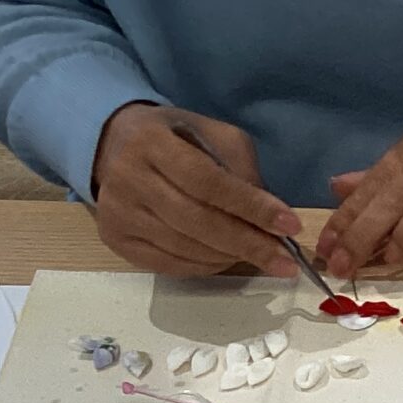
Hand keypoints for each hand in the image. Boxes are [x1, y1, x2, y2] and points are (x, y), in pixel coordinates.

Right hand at [90, 102, 301, 278]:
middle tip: (286, 261)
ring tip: (261, 257)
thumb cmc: (175, 140)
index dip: (251, 207)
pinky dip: (207, 267)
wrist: (113, 145)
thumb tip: (268, 215)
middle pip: (197, 221)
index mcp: (151, 142)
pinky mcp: (116, 239)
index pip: (208, 182)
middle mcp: (127, 177)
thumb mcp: (212, 135)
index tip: (290, 226)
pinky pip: (171, 265)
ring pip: (186, 248)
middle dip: (249, 244)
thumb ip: (241, 168)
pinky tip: (227, 259)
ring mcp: (118, 212)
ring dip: (231, 257)